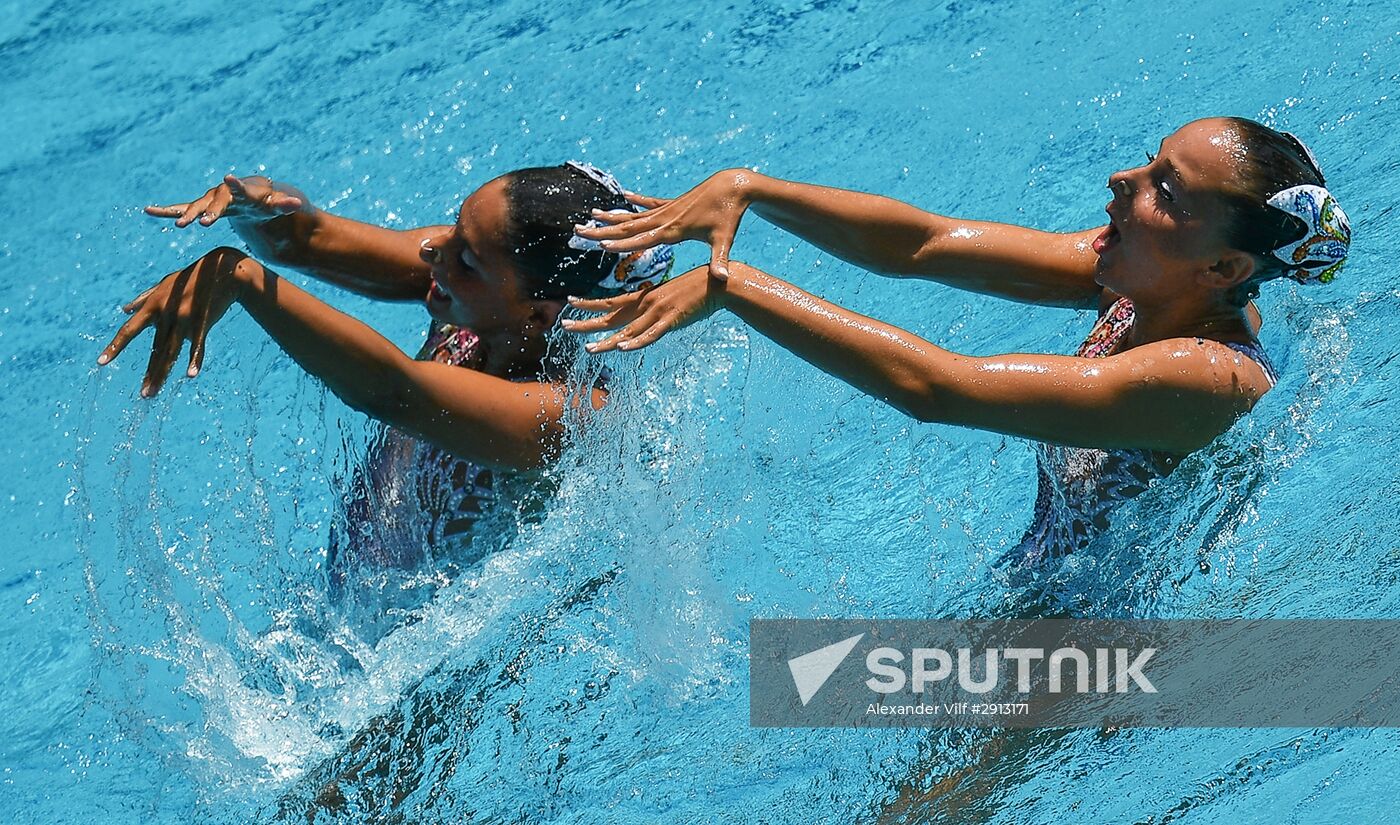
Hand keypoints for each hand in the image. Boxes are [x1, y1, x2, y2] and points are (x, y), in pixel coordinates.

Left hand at [98, 247, 257, 396]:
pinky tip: (191, 375)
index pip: (129, 331)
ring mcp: (185, 319)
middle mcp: (166, 314)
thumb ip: (143, 299)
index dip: (115, 347)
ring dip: (163, 374)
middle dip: (149, 373)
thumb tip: (123, 310)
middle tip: (143, 395)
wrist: (221, 270)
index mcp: (153, 307)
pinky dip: (195, 360)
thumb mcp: (163, 285)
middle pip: (155, 350)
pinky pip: (198, 345)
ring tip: (154, 393)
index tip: (101, 363)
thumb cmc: (190, 278)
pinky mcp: (203, 322)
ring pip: (172, 352)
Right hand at [145, 174, 305, 228]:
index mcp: (242, 192)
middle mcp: (222, 194)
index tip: (228, 178)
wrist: (253, 198)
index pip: (240, 189)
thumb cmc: (267, 203)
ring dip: (186, 215)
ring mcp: (210, 200)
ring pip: (195, 207)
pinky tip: (148, 211)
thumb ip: (285, 205)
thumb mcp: (277, 206)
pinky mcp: (201, 208)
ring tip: (177, 224)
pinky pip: (181, 208)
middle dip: (207, 212)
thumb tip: (297, 204)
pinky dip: (166, 210)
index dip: (235, 185)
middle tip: (200, 222)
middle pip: (214, 203)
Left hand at [562, 266, 724, 352]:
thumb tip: (646, 318)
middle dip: (587, 323)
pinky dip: (637, 342)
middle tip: (564, 325)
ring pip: (627, 332)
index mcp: (645, 297)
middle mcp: (646, 304)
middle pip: (611, 317)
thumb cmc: (697, 289)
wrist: (719, 283)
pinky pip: (651, 335)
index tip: (570, 302)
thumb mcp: (670, 297)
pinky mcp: (672, 321)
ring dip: (607, 342)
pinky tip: (622, 348)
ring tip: (588, 349)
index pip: (611, 302)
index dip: (590, 304)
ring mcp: (658, 313)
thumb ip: (656, 308)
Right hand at [571, 169, 757, 281]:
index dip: (622, 242)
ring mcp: (668, 209)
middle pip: (628, 226)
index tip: (602, 244)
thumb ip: (719, 260)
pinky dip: (635, 201)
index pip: (643, 239)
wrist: (735, 186)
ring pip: (634, 214)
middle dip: (603, 229)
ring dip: (612, 216)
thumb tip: (721, 278)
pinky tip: (623, 196)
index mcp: (675, 230)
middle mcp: (666, 218)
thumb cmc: (730, 216)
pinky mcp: (673, 203)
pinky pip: (649, 203)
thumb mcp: (725, 239)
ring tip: (591, 214)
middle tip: (579, 230)